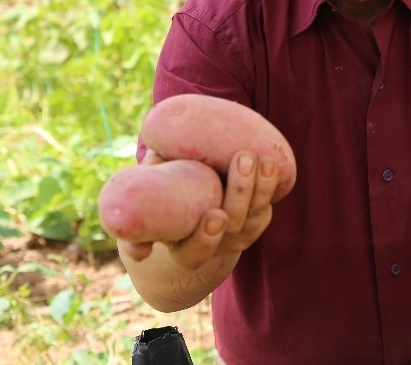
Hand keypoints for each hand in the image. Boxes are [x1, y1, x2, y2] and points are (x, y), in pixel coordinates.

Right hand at [119, 149, 278, 268]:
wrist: (184, 192)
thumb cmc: (159, 194)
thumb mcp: (144, 198)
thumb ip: (138, 200)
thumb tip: (139, 203)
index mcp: (183, 248)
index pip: (196, 253)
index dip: (207, 238)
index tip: (215, 216)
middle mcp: (214, 244)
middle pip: (233, 226)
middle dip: (241, 192)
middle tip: (242, 159)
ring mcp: (237, 234)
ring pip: (255, 216)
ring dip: (262, 187)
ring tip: (263, 158)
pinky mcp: (254, 219)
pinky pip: (267, 206)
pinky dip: (271, 186)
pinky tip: (272, 162)